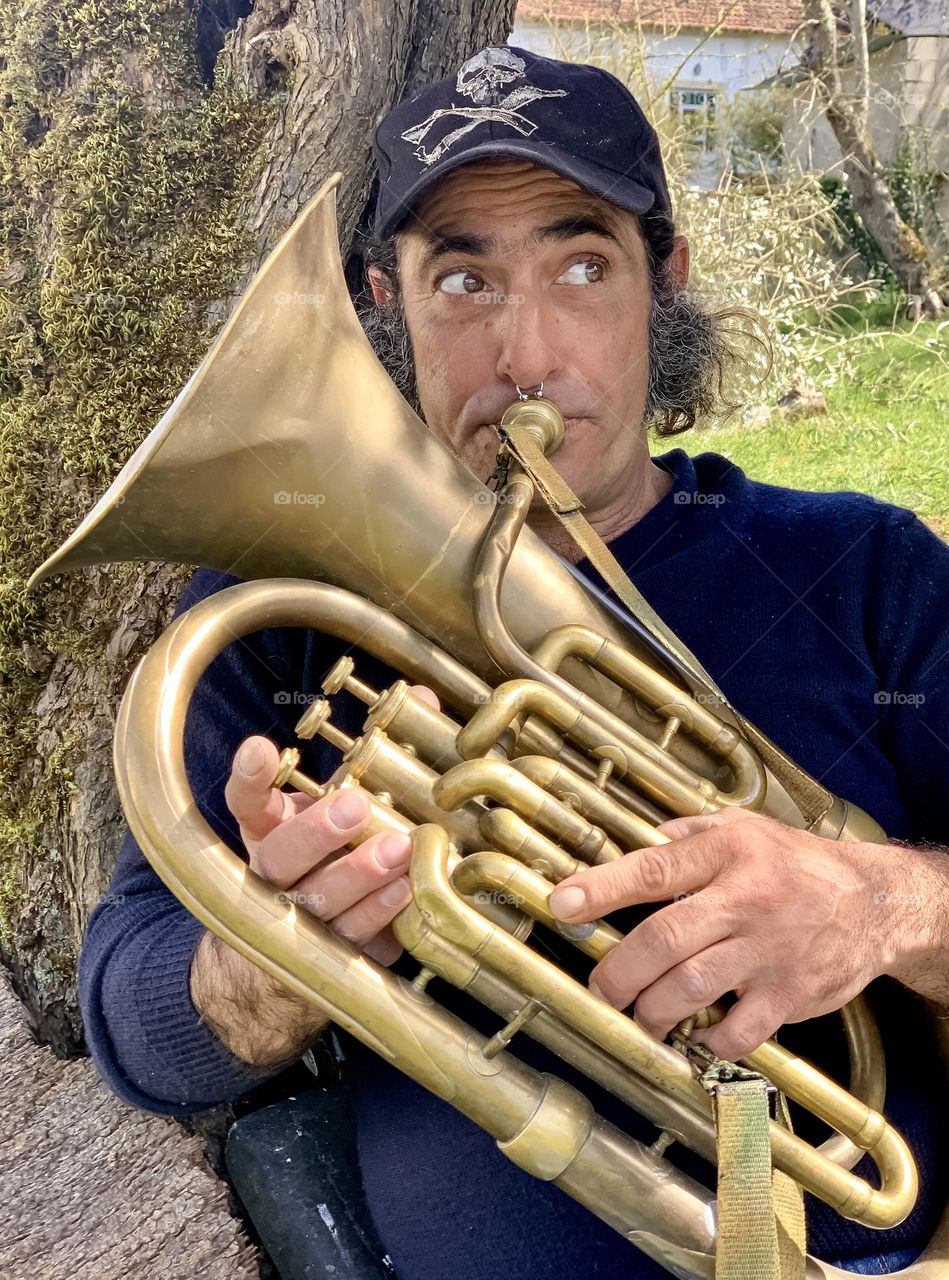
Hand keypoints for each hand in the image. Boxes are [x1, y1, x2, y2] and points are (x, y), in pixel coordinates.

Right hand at [225, 734, 415, 965]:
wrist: (305, 950)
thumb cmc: (339, 850)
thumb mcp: (346, 796)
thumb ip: (381, 750)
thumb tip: (422, 699)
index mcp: (269, 831)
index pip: (245, 802)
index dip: (248, 778)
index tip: (259, 746)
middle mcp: (276, 876)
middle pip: (282, 857)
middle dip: (316, 832)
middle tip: (353, 805)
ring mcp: (302, 922)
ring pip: (322, 901)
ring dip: (360, 875)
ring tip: (397, 848)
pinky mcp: (338, 955)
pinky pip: (357, 938)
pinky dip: (382, 913)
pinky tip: (407, 889)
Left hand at [547, 807, 898, 1060]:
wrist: (878, 903)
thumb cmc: (798, 863)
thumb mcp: (745, 827)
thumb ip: (690, 835)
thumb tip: (641, 841)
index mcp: (729, 853)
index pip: (655, 868)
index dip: (603, 888)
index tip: (563, 904)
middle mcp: (746, 899)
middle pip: (664, 939)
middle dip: (620, 970)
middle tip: (601, 988)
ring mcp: (769, 950)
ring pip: (692, 987)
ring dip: (653, 1011)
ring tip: (641, 1017)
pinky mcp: (790, 994)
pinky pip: (738, 1030)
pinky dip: (708, 1040)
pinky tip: (696, 1035)